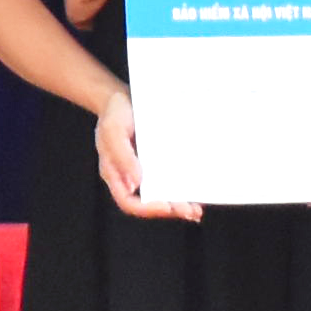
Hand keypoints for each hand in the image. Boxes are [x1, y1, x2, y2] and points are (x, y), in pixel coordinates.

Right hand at [93, 89, 197, 218]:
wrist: (123, 98)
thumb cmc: (114, 113)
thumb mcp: (113, 130)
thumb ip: (122, 157)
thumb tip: (136, 184)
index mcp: (115, 174)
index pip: (129, 202)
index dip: (148, 209)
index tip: (166, 207)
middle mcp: (131, 177)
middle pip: (150, 202)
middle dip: (172, 209)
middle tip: (191, 212)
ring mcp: (146, 170)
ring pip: (163, 194)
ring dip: (180, 203)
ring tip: (197, 209)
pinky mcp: (158, 162)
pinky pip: (171, 177)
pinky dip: (183, 186)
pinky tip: (197, 189)